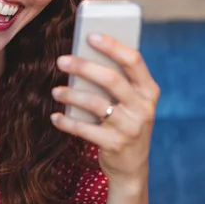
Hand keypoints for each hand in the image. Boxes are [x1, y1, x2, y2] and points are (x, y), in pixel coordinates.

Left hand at [50, 33, 159, 187]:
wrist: (131, 167)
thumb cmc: (125, 123)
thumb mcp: (130, 102)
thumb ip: (117, 82)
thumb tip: (83, 54)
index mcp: (149, 90)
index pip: (133, 60)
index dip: (112, 46)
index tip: (90, 35)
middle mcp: (143, 107)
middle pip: (111, 79)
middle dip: (83, 67)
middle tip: (61, 60)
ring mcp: (130, 127)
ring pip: (95, 103)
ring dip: (71, 94)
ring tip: (55, 91)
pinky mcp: (115, 144)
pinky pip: (85, 129)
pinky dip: (67, 122)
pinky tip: (55, 116)